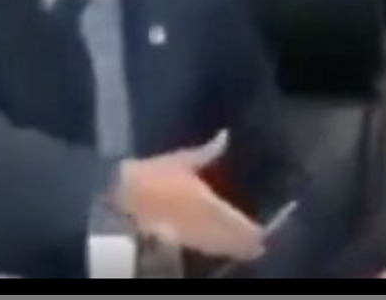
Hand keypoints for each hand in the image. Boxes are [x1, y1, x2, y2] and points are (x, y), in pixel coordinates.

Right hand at [114, 131, 265, 260]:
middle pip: (229, 237)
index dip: (250, 230)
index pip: (235, 221)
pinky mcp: (174, 238)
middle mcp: (203, 222)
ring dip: (231, 248)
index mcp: (208, 202)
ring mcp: (188, 233)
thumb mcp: (180, 159)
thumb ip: (207, 151)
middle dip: (244, 242)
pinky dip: (212, 248)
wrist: (122, 194)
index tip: (262, 232)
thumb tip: (226, 135)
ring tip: (245, 251)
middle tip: (259, 246)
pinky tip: (216, 248)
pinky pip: (200, 246)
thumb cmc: (152, 173)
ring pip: (216, 245)